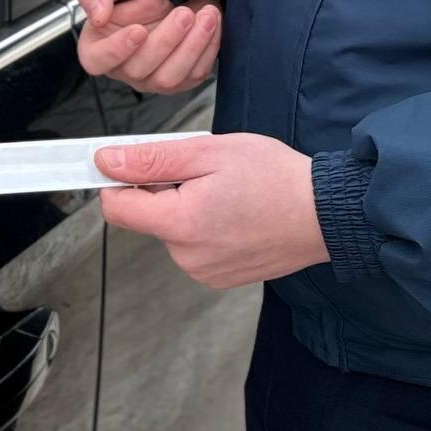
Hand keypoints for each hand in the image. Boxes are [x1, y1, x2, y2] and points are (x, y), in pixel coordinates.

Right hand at [72, 0, 221, 92]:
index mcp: (98, 43)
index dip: (117, 50)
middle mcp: (124, 65)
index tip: (138, 30)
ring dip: (191, 46)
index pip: (98, 60)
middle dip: (166, 40)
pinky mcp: (182, 77)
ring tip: (206, 16)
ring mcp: (153, 75)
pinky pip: (195, 74)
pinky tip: (212, 24)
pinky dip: (207, 48)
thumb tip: (97, 15)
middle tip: (183, 13)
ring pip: (169, 78)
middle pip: (139, 69)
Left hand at [93, 132, 325, 288]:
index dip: (116, 180)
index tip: (127, 161)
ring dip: (186, 207)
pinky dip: (205, 226)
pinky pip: (194, 246)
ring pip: (172, 230)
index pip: (116, 208)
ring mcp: (205, 271)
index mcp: (180, 224)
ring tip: (226, 192)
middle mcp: (187, 256)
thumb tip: (106, 162)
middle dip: (164, 189)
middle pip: (147, 217)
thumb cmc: (274, 177)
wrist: (325, 213)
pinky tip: (234, 212)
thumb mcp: (208, 153)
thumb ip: (152, 160)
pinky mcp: (220, 276)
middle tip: (204, 171)